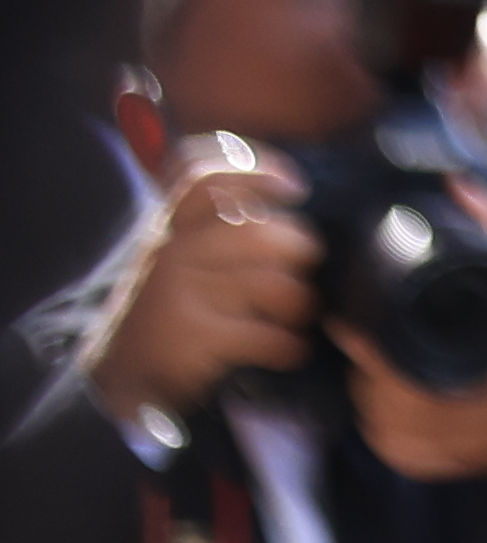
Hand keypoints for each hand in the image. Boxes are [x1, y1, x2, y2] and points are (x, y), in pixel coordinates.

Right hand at [83, 138, 315, 424]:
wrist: (124, 373)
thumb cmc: (175, 308)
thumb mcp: (183, 256)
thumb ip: (220, 226)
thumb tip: (288, 203)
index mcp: (171, 226)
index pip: (201, 177)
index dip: (254, 170)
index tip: (293, 186)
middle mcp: (170, 251)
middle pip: (256, 231)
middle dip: (300, 248)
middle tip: (306, 267)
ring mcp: (178, 292)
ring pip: (271, 283)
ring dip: (300, 302)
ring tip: (299, 314)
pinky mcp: (190, 334)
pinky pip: (264, 334)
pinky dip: (288, 345)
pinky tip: (287, 349)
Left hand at [333, 195, 486, 482]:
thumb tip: (456, 188)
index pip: (409, 377)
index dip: (371, 355)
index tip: (351, 327)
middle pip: (391, 410)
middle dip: (367, 378)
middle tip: (357, 345)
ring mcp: (479, 447)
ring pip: (395, 439)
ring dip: (374, 409)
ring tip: (369, 376)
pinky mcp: (473, 464)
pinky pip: (413, 459)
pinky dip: (394, 441)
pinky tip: (388, 417)